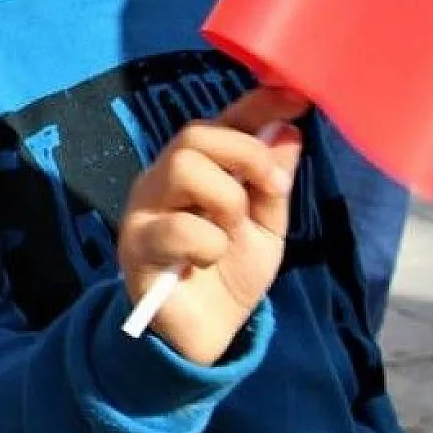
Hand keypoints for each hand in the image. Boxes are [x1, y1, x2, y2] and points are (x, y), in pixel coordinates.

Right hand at [115, 86, 307, 364]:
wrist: (207, 335)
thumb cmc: (231, 273)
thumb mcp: (267, 226)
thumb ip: (273, 181)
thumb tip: (288, 128)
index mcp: (197, 169)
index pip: (221, 121)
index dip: (256, 103)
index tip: (296, 96)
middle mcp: (164, 178)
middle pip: (194, 134)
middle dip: (245, 154)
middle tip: (273, 189)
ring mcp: (144, 209)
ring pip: (182, 166)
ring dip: (225, 198)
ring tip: (232, 229)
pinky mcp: (136, 245)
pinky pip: (179, 227)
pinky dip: (210, 244)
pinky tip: (208, 262)